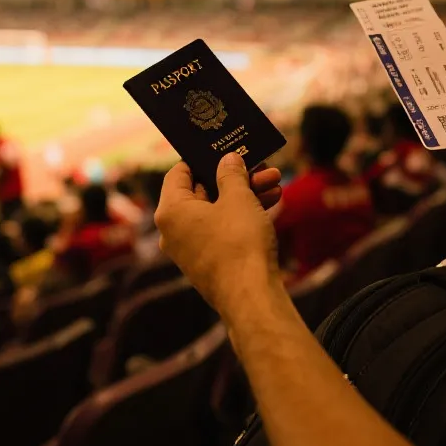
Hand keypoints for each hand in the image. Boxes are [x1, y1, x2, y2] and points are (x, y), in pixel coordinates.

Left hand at [154, 153, 282, 317]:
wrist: (251, 296)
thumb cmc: (238, 243)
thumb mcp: (238, 198)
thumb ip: (231, 174)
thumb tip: (228, 160)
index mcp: (171, 211)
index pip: (179, 173)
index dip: (202, 158)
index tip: (224, 149)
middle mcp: (174, 231)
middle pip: (202, 192)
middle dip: (234, 177)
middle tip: (259, 165)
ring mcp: (191, 249)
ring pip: (217, 212)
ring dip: (245, 195)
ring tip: (275, 182)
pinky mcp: (210, 263)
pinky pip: (223, 231)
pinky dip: (243, 216)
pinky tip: (271, 203)